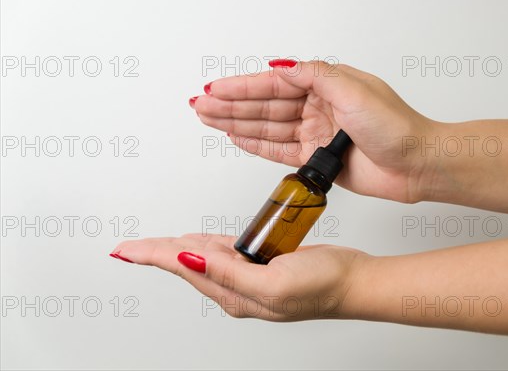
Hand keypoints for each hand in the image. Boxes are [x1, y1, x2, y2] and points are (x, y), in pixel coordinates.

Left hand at [110, 234, 369, 320]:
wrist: (353, 283)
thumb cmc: (322, 286)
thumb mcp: (273, 282)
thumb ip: (229, 272)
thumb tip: (190, 259)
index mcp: (234, 294)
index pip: (182, 269)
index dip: (152, 257)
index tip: (125, 250)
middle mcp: (236, 288)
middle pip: (186, 265)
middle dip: (158, 254)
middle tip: (131, 247)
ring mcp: (249, 277)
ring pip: (203, 257)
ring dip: (178, 249)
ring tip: (153, 246)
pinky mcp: (262, 265)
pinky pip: (226, 253)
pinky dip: (206, 244)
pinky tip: (197, 242)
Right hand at [190, 60, 437, 202]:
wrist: (416, 165)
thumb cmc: (397, 127)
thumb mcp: (355, 90)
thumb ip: (315, 76)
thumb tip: (283, 67)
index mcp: (327, 85)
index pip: (275, 84)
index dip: (242, 87)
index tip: (215, 89)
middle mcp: (319, 107)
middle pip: (266, 105)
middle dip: (232, 105)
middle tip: (201, 105)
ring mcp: (316, 133)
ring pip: (268, 127)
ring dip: (237, 123)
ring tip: (209, 119)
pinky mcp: (316, 158)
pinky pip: (279, 149)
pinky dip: (256, 143)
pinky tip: (237, 137)